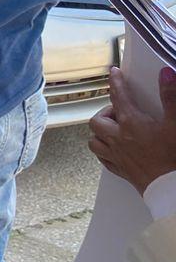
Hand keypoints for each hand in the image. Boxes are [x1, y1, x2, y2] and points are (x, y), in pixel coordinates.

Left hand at [87, 65, 175, 192]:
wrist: (171, 188)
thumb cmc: (173, 156)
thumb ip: (171, 96)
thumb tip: (166, 74)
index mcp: (131, 123)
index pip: (118, 96)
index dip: (116, 82)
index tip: (114, 73)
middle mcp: (118, 138)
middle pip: (97, 120)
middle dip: (105, 112)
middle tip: (119, 110)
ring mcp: (116, 155)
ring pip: (94, 140)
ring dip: (100, 132)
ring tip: (114, 129)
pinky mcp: (120, 170)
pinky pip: (102, 158)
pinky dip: (104, 150)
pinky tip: (113, 149)